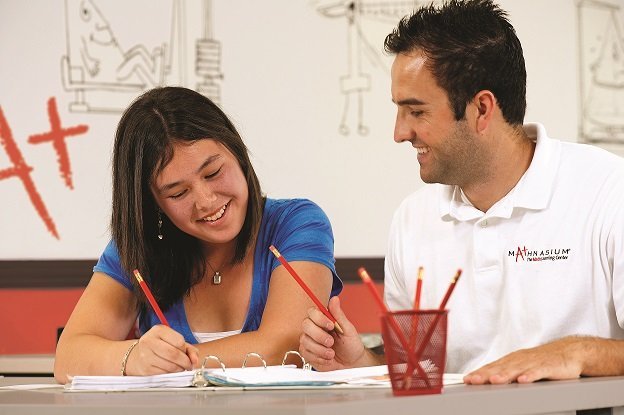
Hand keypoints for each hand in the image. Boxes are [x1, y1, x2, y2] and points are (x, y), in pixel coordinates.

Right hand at [126, 325, 199, 375]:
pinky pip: (164, 374)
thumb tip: (195, 360)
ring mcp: (145, 356)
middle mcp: (149, 341)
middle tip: (188, 365)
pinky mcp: (145, 369)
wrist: (138, 355)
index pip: (179, 341)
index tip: (185, 352)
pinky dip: (171, 374)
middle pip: (174, 354)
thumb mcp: (174, 341)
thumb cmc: (160, 346)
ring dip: (179, 369)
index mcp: (158, 330)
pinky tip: (171, 370)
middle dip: (185, 362)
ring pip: (170, 366)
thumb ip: (189, 349)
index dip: (185, 349)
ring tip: (180, 367)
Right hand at [299, 297, 378, 370]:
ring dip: (320, 349)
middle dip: (319, 335)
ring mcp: (309, 340)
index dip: (320, 318)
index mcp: (323, 320)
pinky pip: (306, 353)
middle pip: (306, 325)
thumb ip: (339, 314)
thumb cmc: (350, 345)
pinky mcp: (307, 353)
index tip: (331, 325)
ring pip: (305, 340)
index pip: (312, 312)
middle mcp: (314, 328)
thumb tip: (334, 299)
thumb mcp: (347, 329)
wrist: (351, 363)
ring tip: (332, 353)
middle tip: (331, 342)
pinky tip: (327, 358)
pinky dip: (318, 357)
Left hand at [463, 337, 583, 383]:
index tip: (467, 379)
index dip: (479, 373)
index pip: (492, 367)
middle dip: (485, 374)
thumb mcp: (523, 366)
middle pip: (500, 367)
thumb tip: (489, 381)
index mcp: (512, 360)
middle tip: (473, 380)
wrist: (570, 352)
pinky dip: (530, 375)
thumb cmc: (543, 360)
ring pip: (516, 369)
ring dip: (505, 375)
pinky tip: (523, 380)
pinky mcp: (549, 366)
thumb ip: (507, 373)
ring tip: (494, 381)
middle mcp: (520, 359)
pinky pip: (538, 371)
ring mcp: (534, 362)